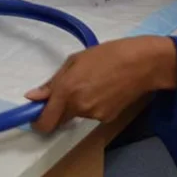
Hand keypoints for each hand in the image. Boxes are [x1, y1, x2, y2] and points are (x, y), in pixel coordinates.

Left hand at [25, 37, 176, 133]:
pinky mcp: (107, 119)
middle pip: (59, 120)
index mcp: (68, 90)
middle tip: (69, 90)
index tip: (37, 114)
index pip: (45, 122)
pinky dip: (92, 105)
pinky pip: (91, 114)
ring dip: (77, 104)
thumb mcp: (76, 60)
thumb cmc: (108, 54)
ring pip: (76, 115)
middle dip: (58, 110)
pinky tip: (105, 90)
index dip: (37, 122)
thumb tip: (33, 97)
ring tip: (93, 83)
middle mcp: (78, 107)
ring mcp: (94, 115)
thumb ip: (53, 82)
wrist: (143, 63)